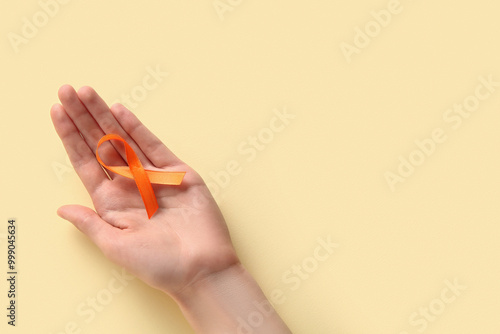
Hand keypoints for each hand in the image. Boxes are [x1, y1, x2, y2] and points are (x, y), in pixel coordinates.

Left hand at [50, 85, 238, 294]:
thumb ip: (90, 224)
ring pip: (124, 138)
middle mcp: (129, 185)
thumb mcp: (116, 247)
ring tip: (86, 93)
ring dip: (104, 115)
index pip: (85, 162)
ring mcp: (153, 176)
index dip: (69, 136)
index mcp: (111, 202)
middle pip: (101, 144)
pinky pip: (153, 145)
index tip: (56, 111)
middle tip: (66, 89)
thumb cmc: (159, 265)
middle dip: (82, 117)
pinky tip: (119, 111)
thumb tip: (60, 209)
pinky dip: (136, 127)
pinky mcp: (177, 172)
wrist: (202, 269)